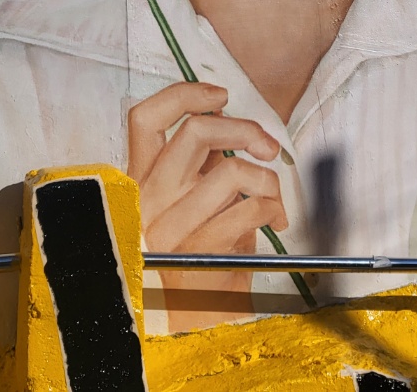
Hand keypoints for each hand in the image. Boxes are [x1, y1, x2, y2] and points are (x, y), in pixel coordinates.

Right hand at [127, 82, 287, 330]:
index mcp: (141, 181)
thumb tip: (230, 122)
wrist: (195, 321)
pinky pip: (251, 208)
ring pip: (232, 169)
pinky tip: (274, 221)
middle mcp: (148, 200)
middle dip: (245, 128)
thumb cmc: (199, 257)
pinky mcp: (198, 252)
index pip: (145, 118)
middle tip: (267, 146)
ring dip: (268, 180)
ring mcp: (170, 227)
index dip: (185, 94)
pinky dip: (273, 208)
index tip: (221, 95)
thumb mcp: (191, 203)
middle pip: (197, 130)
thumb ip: (201, 164)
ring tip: (272, 198)